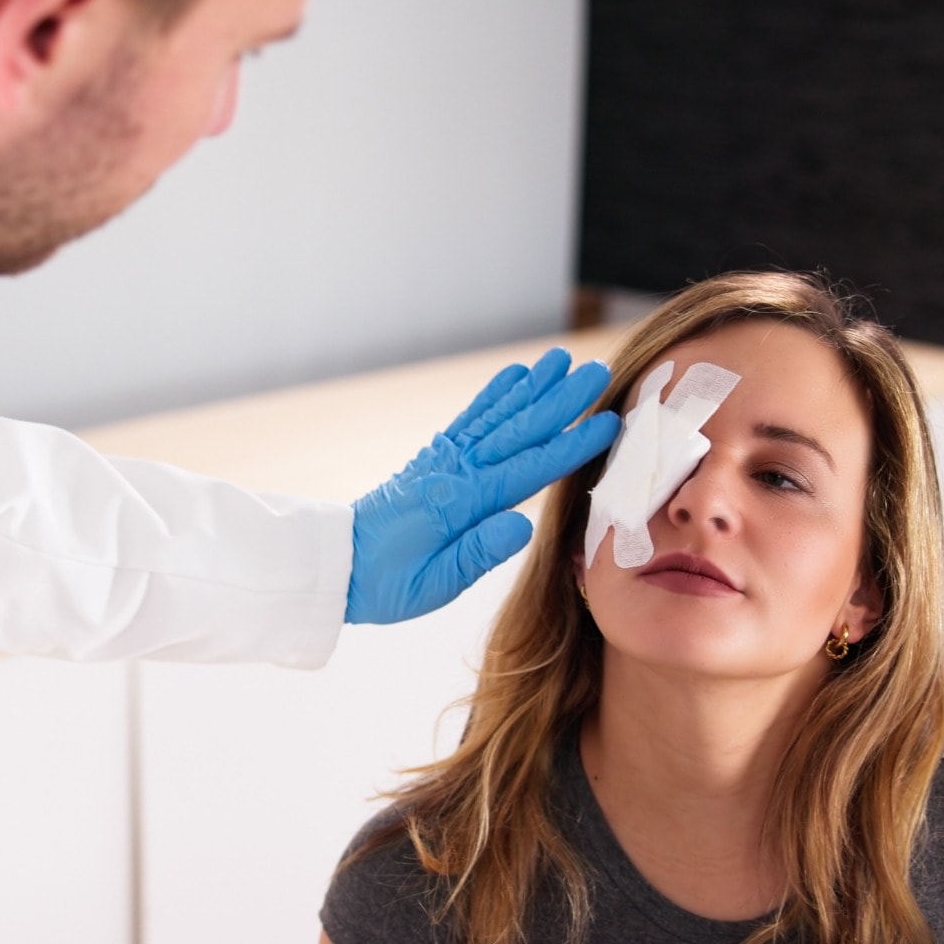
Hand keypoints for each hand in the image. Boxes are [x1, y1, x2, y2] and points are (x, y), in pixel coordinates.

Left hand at [345, 348, 619, 624]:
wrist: (337, 564)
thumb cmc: (387, 584)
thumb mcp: (432, 586)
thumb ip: (477, 553)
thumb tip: (521, 525)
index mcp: (461, 505)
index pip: (527, 470)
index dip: (570, 447)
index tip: (606, 423)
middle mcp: (455, 472)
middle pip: (517, 430)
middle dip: (560, 401)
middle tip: (598, 370)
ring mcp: (444, 460)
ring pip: (496, 417)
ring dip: (532, 387)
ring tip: (562, 358)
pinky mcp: (436, 458)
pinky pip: (471, 419)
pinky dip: (494, 395)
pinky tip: (515, 375)